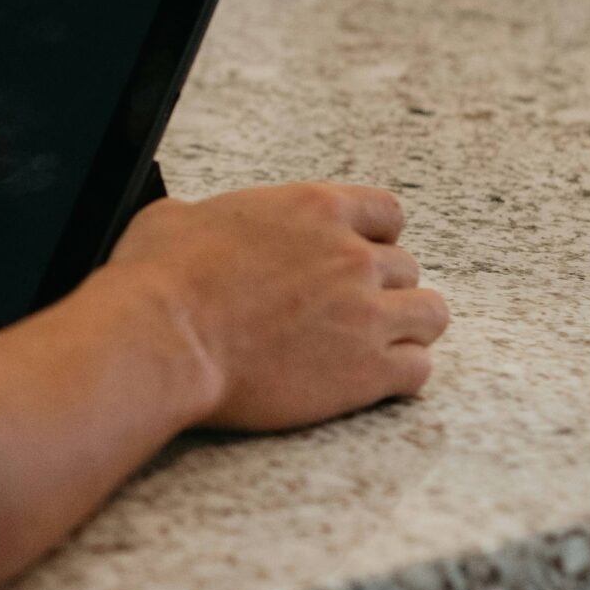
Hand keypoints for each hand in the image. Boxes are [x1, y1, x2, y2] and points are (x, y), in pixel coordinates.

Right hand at [110, 183, 448, 428]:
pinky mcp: (367, 370)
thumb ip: (207, 215)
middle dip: (381, 289)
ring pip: (430, 315)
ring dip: (406, 329)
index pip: (387, 211)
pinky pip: (419, 369)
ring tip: (376, 346)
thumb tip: (190, 221)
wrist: (163, 339)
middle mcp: (351, 255)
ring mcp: (366, 313)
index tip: (356, 258)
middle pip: (406, 267)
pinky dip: (401, 374)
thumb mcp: (176, 217)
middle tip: (348, 314)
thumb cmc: (159, 279)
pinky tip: (373, 381)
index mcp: (313, 208)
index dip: (374, 238)